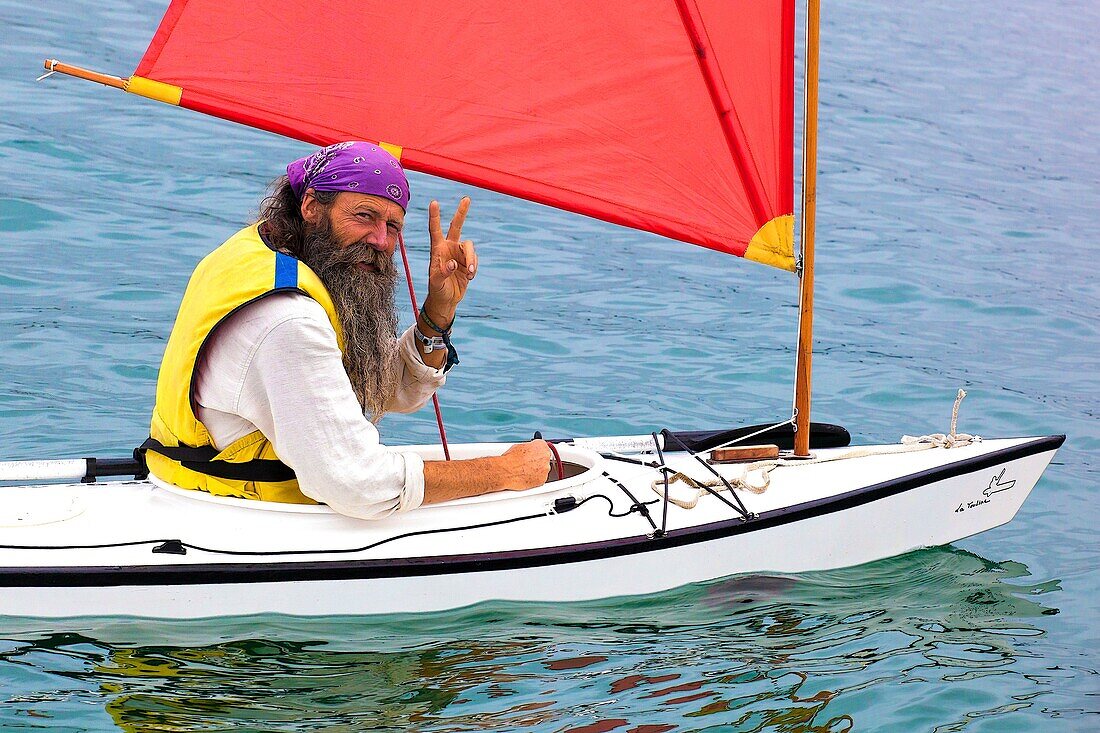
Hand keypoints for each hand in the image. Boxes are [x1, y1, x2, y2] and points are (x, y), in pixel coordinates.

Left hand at [424, 197, 477, 324]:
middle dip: (461, 213)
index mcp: (437, 249)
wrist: (446, 299)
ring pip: (470, 247)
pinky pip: (475, 259)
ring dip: (471, 259)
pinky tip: (469, 276)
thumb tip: (453, 264)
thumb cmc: (437, 290)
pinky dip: (474, 267)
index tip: (434, 202)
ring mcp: (459, 254)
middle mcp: (448, 248)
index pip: (435, 230)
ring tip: (469, 273)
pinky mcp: (468, 261)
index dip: (435, 216)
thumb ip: (442, 273)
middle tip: (466, 199)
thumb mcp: (435, 283)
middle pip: (456, 226)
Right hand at [498, 439, 552, 490]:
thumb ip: (529, 448)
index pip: (543, 447)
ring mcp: (545, 469)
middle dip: (538, 461)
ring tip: (525, 471)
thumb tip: (528, 450)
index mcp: (541, 445)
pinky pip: (541, 479)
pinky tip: (526, 477)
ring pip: (543, 469)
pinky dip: (535, 479)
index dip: (536, 452)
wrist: (506, 471)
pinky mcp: (542, 480)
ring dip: (537, 470)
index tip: (534, 454)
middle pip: (545, 458)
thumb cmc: (510, 459)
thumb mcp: (519, 446)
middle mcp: (545, 456)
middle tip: (528, 463)